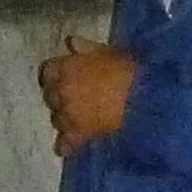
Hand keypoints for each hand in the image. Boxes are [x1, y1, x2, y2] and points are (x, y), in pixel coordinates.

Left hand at [39, 41, 135, 157]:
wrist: (143, 95)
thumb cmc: (127, 68)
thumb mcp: (107, 51)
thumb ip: (85, 47)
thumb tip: (71, 42)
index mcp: (65, 68)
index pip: (48, 71)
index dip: (56, 74)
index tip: (65, 76)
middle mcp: (60, 91)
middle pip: (50, 96)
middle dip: (59, 97)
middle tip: (74, 98)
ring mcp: (68, 114)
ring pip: (56, 119)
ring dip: (64, 118)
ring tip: (77, 119)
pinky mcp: (79, 134)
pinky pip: (65, 143)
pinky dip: (65, 146)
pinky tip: (67, 148)